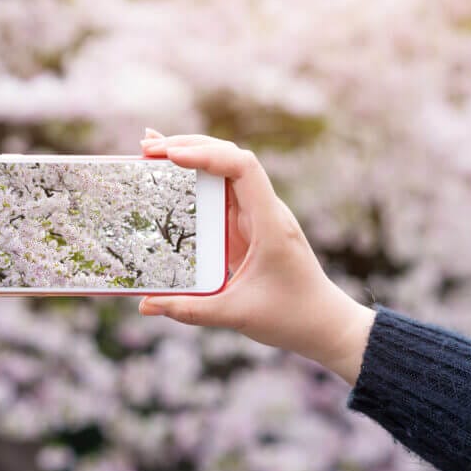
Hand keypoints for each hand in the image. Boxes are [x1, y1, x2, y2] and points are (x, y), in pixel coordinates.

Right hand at [139, 129, 374, 384]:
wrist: (324, 323)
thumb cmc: (290, 317)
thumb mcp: (237, 315)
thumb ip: (191, 309)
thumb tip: (145, 304)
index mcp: (269, 224)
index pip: (243, 168)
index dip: (207, 154)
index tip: (171, 156)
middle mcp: (265, 211)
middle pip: (230, 158)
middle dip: (189, 147)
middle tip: (148, 148)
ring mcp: (257, 215)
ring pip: (224, 170)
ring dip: (191, 156)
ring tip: (150, 151)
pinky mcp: (248, 225)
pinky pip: (221, 192)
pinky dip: (195, 178)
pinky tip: (169, 169)